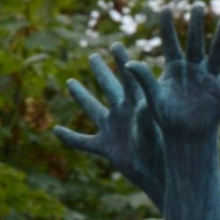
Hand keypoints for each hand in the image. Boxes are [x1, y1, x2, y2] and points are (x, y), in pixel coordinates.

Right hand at [54, 47, 164, 201]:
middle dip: (101, 71)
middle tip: (94, 55)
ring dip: (81, 96)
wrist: (161, 174)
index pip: (128, 76)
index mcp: (136, 104)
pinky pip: (83, 142)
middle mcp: (123, 113)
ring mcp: (113, 129)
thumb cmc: (164, 152)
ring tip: (71, 82)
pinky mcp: (106, 147)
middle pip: (108, 87)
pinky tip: (56, 130)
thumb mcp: (154, 129)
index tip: (116, 44)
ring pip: (92, 109)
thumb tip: (139, 103)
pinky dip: (70, 137)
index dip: (121, 60)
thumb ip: (146, 115)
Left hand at [135, 1, 219, 141]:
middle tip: (198, 5)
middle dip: (196, 25)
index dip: (167, 27)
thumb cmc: (166, 118)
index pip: (170, 43)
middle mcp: (193, 68)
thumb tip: (129, 63)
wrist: (185, 138)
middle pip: (195, 42)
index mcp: (174, 67)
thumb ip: (143, 79)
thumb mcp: (154, 97)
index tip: (165, 8)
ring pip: (216, 54)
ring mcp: (208, 78)